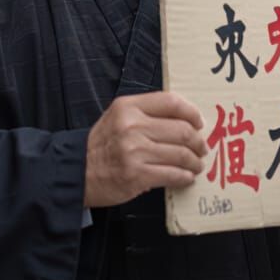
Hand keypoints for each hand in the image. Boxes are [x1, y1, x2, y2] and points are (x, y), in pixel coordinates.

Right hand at [84, 91, 207, 207]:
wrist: (77, 171)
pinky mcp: (137, 175)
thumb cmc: (102, 144)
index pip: (171, 102)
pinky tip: (186, 177)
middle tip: (202, 148)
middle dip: (198, 142)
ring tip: (196, 164)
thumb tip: (184, 120)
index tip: (199, 123)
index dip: (192, 113)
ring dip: (194, 162)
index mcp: (128, 107)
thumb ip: (146, 113)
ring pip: (180, 154)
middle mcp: (132, 126)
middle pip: (182, 130)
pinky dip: (185, 177)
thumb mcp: (118, 116)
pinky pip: (172, 174)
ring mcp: (134, 151)